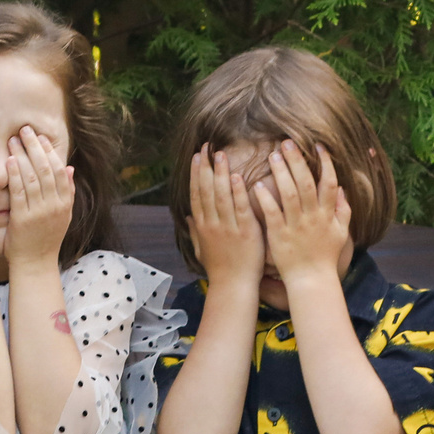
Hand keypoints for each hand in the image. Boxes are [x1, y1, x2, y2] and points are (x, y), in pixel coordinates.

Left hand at [0, 127, 75, 268]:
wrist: (34, 264)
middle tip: (24, 130)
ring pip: (33, 177)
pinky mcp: (24, 219)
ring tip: (13, 140)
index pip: (59, 168)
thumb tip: (70, 168)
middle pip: (46, 168)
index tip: (40, 135)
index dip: (49, 150)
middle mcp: (55, 205)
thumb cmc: (44, 238)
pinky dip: (14, 175)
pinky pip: (19, 192)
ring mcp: (40, 212)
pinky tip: (7, 161)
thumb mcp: (61, 215)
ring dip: (23, 155)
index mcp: (64, 202)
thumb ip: (66, 192)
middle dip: (35, 146)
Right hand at [186, 145, 265, 291]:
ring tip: (220, 154)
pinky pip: (240, 208)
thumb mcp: (203, 249)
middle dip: (206, 167)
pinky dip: (237, 192)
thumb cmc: (220, 269)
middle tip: (207, 146)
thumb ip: (195, 231)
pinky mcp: (245, 232)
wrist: (233, 286)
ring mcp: (227, 228)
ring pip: (221, 196)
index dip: (196, 173)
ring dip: (220, 174)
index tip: (197, 156)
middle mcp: (212, 224)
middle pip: (206, 190)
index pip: (197, 194)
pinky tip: (237, 176)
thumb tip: (188, 216)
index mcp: (202, 226)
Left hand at [252, 139, 348, 284]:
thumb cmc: (325, 257)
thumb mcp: (341, 233)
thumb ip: (343, 209)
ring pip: (289, 194)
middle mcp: (312, 217)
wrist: (311, 280)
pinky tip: (257, 185)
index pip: (329, 182)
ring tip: (273, 156)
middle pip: (306, 182)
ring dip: (281, 173)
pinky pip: (272, 213)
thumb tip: (342, 188)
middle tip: (287, 143)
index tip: (317, 146)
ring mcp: (295, 226)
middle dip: (297, 161)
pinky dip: (265, 198)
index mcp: (327, 214)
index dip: (325, 163)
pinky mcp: (279, 236)